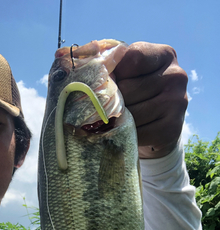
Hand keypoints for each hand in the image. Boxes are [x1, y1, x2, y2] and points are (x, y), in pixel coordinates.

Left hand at [113, 42, 187, 158]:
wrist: (156, 130)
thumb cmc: (134, 95)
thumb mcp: (126, 72)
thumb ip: (113, 63)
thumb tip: (93, 67)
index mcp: (165, 54)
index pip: (131, 58)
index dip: (114, 73)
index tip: (113, 82)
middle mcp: (176, 76)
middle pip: (127, 88)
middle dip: (113, 101)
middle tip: (113, 107)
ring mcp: (177, 103)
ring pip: (131, 113)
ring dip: (118, 120)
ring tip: (118, 120)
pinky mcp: (172, 129)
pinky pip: (138, 132)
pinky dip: (127, 135)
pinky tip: (128, 133)